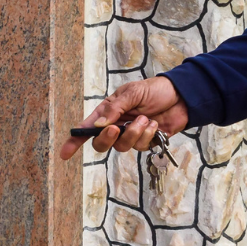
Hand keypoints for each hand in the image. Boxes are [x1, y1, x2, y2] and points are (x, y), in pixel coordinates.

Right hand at [58, 75, 189, 158]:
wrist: (182, 96)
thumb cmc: (154, 90)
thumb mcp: (132, 93)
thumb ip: (115, 109)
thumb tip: (98, 125)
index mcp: (107, 112)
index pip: (86, 129)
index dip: (74, 142)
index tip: (64, 154)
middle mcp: (116, 126)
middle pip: (101, 143)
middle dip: (107, 138)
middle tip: (117, 128)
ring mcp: (130, 135)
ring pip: (122, 146)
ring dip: (134, 133)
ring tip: (146, 119)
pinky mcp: (146, 142)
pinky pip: (140, 146)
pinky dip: (148, 135)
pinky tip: (154, 125)